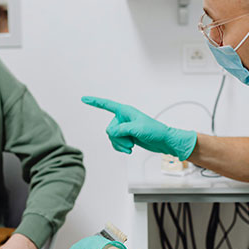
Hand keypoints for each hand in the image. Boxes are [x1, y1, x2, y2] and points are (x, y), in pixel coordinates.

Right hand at [82, 96, 196, 160]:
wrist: (163, 141)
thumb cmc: (155, 131)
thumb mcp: (138, 129)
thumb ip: (122, 129)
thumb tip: (111, 133)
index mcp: (125, 111)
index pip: (107, 105)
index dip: (95, 102)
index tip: (84, 99)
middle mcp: (123, 118)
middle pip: (109, 129)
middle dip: (118, 138)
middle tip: (131, 141)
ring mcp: (124, 128)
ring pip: (112, 138)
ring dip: (120, 144)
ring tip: (132, 145)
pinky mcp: (126, 137)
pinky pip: (116, 143)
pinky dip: (121, 148)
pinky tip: (129, 150)